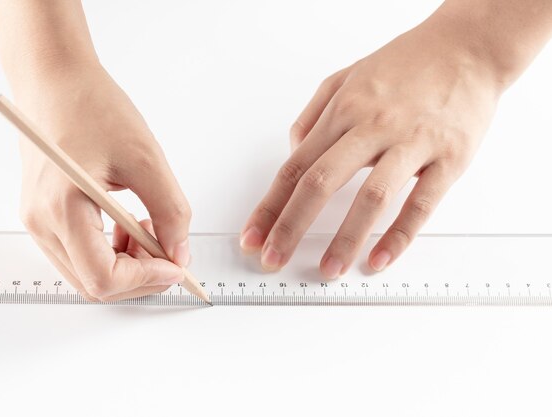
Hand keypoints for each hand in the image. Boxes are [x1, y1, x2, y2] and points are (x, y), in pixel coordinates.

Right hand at [16, 64, 190, 300]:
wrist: (55, 80)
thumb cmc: (93, 108)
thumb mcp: (146, 158)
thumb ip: (169, 211)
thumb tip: (179, 253)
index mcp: (61, 209)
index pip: (102, 278)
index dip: (146, 279)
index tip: (176, 265)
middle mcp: (41, 223)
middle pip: (94, 284)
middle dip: (139, 275)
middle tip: (169, 250)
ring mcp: (38, 221)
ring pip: (87, 272)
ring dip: (126, 263)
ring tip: (148, 227)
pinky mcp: (44, 214)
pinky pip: (79, 252)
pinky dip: (110, 250)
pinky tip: (129, 222)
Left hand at [240, 14, 503, 277]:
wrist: (469, 47)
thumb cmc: (406, 64)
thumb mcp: (346, 77)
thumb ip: (314, 115)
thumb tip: (293, 152)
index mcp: (343, 111)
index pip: (294, 167)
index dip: (269, 207)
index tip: (252, 236)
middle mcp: (371, 127)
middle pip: (320, 183)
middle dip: (290, 227)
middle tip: (273, 259)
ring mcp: (411, 142)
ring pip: (370, 197)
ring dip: (344, 239)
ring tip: (329, 270)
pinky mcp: (448, 157)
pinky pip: (420, 203)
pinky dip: (399, 236)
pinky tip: (379, 259)